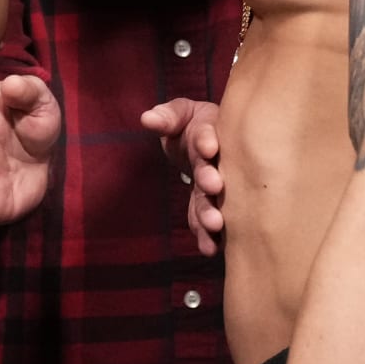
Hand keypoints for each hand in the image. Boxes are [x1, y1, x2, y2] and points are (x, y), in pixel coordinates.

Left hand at [141, 98, 224, 255]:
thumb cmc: (190, 126)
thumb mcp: (179, 114)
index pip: (206, 136)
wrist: (200, 147)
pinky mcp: (209, 206)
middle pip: (212, 171)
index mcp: (207, 135)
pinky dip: (208, 235)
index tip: (207, 147)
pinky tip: (209, 248)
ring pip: (211, 199)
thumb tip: (148, 119)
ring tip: (214, 225)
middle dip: (211, 179)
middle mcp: (216, 163)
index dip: (206, 140)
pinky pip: (206, 219)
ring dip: (212, 211)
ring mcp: (214, 186)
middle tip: (214, 187)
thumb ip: (166, 117)